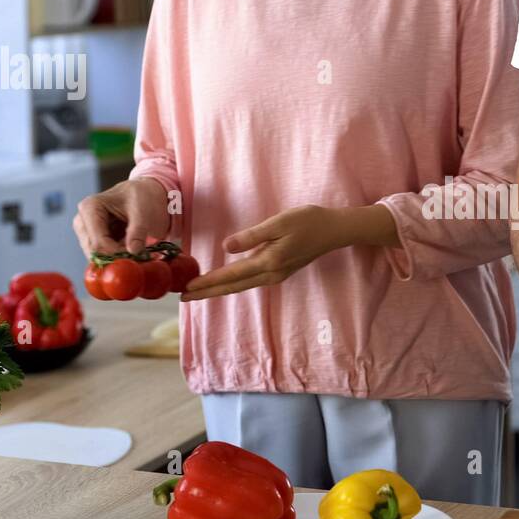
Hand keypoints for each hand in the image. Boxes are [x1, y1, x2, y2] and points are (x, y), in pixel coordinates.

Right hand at [74, 178, 169, 255]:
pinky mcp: (93, 241)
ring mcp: (86, 233)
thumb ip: (138, 231)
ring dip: (118, 258)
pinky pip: (103, 257)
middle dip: (117, 257)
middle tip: (139, 254)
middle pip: (95, 252)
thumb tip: (134, 250)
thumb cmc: (142, 197)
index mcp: (90, 208)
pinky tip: (132, 248)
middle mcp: (82, 221)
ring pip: (98, 257)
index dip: (117, 253)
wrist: (144, 195)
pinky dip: (118, 257)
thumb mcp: (143, 211)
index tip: (136, 254)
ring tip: (137, 248)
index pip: (97, 243)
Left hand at [181, 205, 349, 300]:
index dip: (208, 281)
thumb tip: (226, 246)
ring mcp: (276, 275)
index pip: (230, 275)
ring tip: (199, 292)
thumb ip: (252, 236)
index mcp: (268, 262)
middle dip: (207, 292)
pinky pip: (250, 282)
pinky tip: (225, 283)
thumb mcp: (279, 223)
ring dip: (218, 289)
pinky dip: (233, 284)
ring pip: (241, 286)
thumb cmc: (308, 221)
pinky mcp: (279, 272)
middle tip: (183, 297)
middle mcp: (271, 274)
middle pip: (232, 287)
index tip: (187, 287)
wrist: (334, 231)